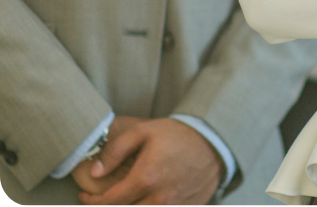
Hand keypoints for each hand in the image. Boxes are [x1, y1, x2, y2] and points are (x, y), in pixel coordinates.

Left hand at [78, 117, 222, 205]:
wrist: (215, 140)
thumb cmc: (178, 134)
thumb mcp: (144, 131)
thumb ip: (116, 150)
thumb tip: (95, 172)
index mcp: (146, 178)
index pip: (108, 202)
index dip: (92, 202)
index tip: (85, 196)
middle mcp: (158, 198)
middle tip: (106, 198)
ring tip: (127, 198)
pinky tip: (148, 199)